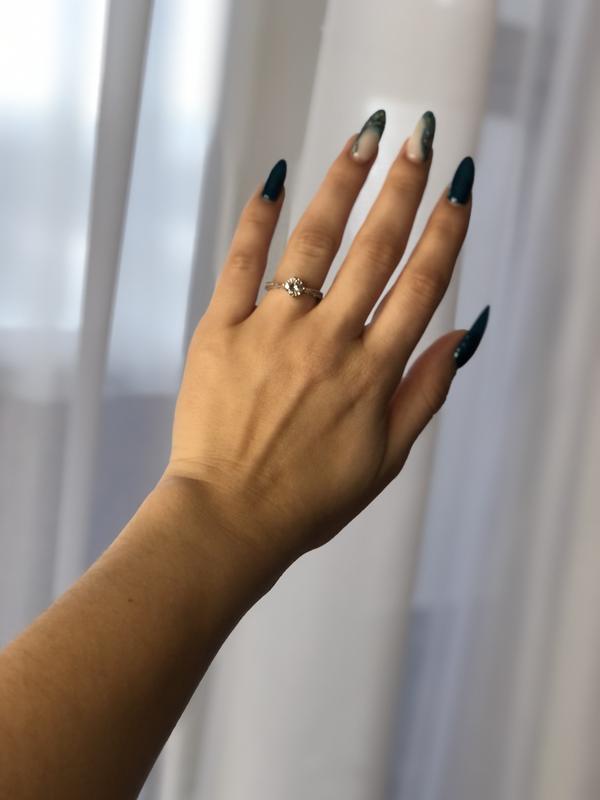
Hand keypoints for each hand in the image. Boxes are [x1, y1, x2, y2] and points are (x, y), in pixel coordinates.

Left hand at [161, 110, 488, 567]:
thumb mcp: (386, 458)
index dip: (446, 231)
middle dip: (404, 188)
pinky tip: (274, 180)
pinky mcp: (221, 331)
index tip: (460, 188)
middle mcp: (328, 341)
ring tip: (364, 139)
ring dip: (342, 185)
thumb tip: (462, 336)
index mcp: (372, 372)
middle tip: (422, 139)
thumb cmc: (309, 498)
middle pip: (375, 248)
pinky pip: (241, 263)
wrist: (228, 519)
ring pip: (314, 243)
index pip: (421, 285)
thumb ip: (425, 393)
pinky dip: (258, 219)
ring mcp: (271, 331)